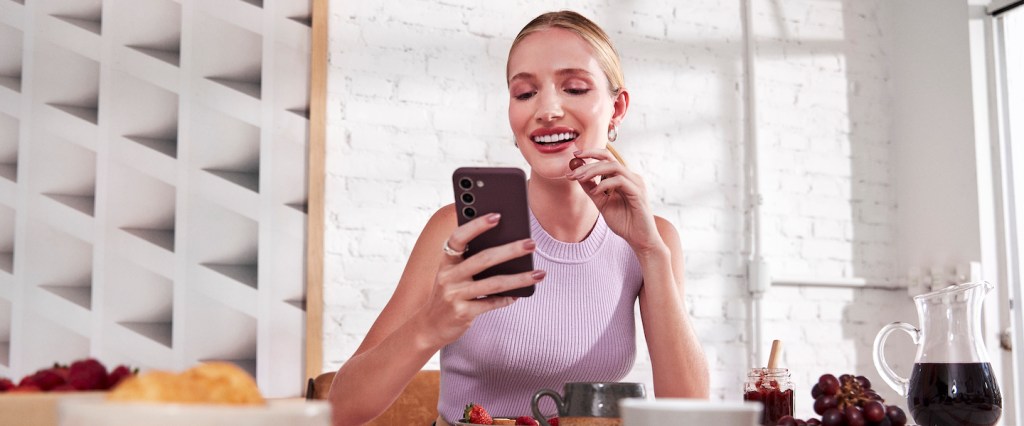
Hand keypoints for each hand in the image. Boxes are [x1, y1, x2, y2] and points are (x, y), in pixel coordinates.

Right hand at [417, 212, 544, 346]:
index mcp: (446, 261)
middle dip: (510, 250)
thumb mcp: (452, 274)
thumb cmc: (448, 294)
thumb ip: (469, 260)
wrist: (430, 326)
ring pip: (493, 283)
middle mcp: (448, 276)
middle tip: (531, 243)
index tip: (497, 216)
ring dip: (519, 278)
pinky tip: (520, 294)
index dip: (476, 225)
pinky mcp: (463, 313)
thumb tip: (506, 245)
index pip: (458, 237)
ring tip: (539, 273)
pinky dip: (508, 298)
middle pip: (483, 259)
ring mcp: (454, 295)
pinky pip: (491, 303)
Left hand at [566, 149, 662, 252]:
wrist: (639, 239)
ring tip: (580, 178)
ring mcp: (636, 183)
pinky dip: (604, 184)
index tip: (575, 155)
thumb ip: (592, 189)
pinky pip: (619, 181)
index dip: (591, 153)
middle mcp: (631, 177)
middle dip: (588, 162)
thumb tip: (577, 175)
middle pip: (609, 158)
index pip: (607, 158)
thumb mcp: (602, 203)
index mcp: (623, 177)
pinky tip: (595, 192)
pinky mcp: (638, 193)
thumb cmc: (624, 222)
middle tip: (572, 171)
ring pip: (614, 166)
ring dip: (593, 170)